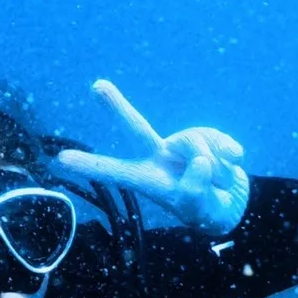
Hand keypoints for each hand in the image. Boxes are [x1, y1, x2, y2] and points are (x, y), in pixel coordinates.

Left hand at [55, 79, 249, 234]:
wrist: (235, 201)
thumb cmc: (207, 210)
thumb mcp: (200, 210)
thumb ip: (196, 190)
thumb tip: (199, 159)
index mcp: (148, 179)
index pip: (116, 172)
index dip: (91, 166)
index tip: (61, 160)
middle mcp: (160, 155)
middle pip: (136, 127)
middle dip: (117, 107)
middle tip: (96, 86)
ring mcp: (183, 143)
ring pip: (198, 145)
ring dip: (216, 170)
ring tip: (218, 183)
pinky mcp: (208, 135)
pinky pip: (221, 142)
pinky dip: (230, 157)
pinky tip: (231, 165)